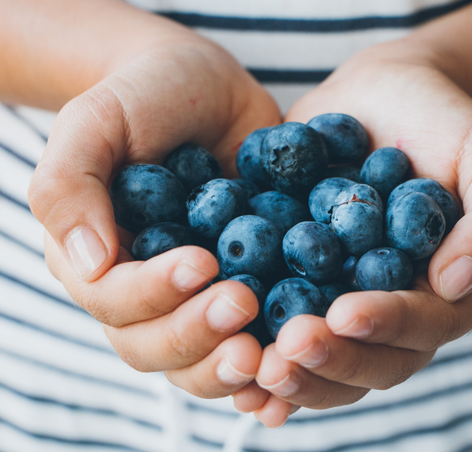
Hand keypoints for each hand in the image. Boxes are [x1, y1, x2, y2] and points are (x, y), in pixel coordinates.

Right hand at [29, 32, 280, 397]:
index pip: (115, 301)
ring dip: (231, 364)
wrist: (206, 88)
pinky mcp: (246, 285)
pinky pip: (253, 339)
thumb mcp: (95, 123)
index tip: (202, 262)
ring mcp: (197, 295)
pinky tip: (298, 361)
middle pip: (156, 346)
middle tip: (243, 305)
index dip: (154, 292)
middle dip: (197, 335)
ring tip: (271, 353)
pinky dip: (270, 360)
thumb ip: (68, 187)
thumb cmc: (144, 98)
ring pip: (200, 359)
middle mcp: (145, 290)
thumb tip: (88, 265)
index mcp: (99, 260)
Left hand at [231, 41, 471, 426]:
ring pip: (320, 358)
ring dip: (286, 370)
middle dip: (328, 359)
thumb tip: (456, 283)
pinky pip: (275, 323)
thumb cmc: (444, 123)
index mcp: (444, 293)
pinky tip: (223, 355)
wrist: (382, 96)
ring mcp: (340, 298)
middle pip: (367, 359)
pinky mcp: (296, 279)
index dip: (385, 327)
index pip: (421, 327)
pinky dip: (252, 347)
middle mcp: (392, 309)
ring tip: (248, 363)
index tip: (345, 314)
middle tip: (286, 349)